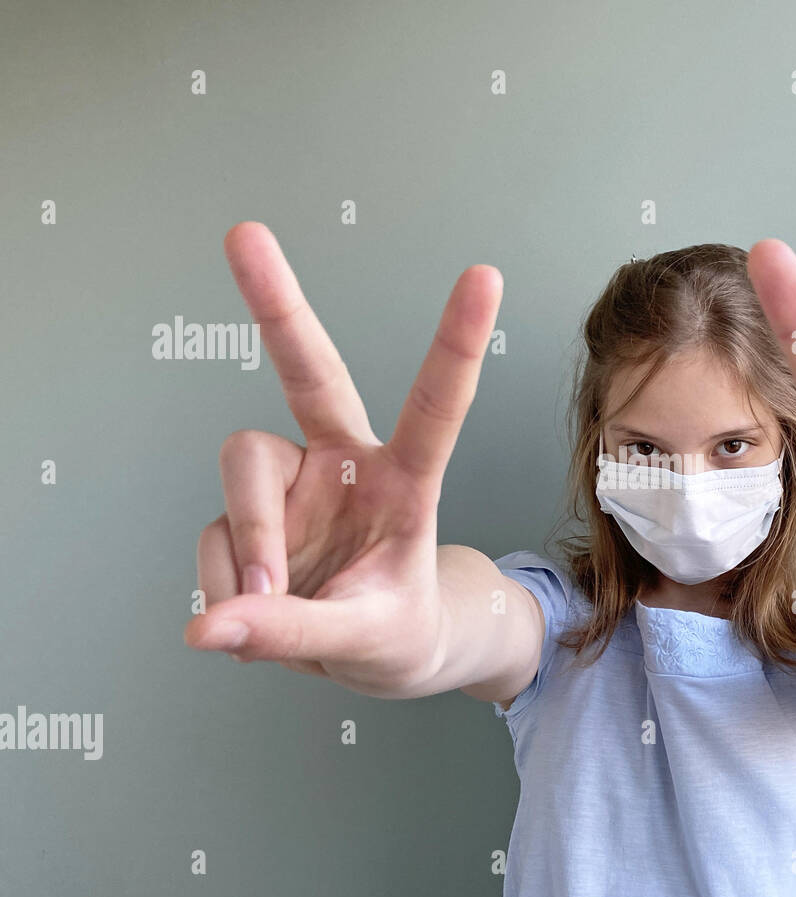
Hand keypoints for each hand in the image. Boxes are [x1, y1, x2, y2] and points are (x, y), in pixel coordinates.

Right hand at [185, 223, 502, 695]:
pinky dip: (226, 586)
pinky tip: (252, 613)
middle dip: (277, 305)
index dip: (455, 342)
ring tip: (265, 601)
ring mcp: (293, 484)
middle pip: (309, 372)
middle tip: (244, 235)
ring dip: (248, 539)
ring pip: (243, 470)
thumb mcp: (366, 641)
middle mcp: (345, 463)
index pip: (435, 406)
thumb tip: (207, 627)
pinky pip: (217, 539)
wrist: (380, 658)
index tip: (483, 276)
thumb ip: (292, 633)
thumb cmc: (398, 634)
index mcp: (405, 481)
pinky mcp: (251, 512)